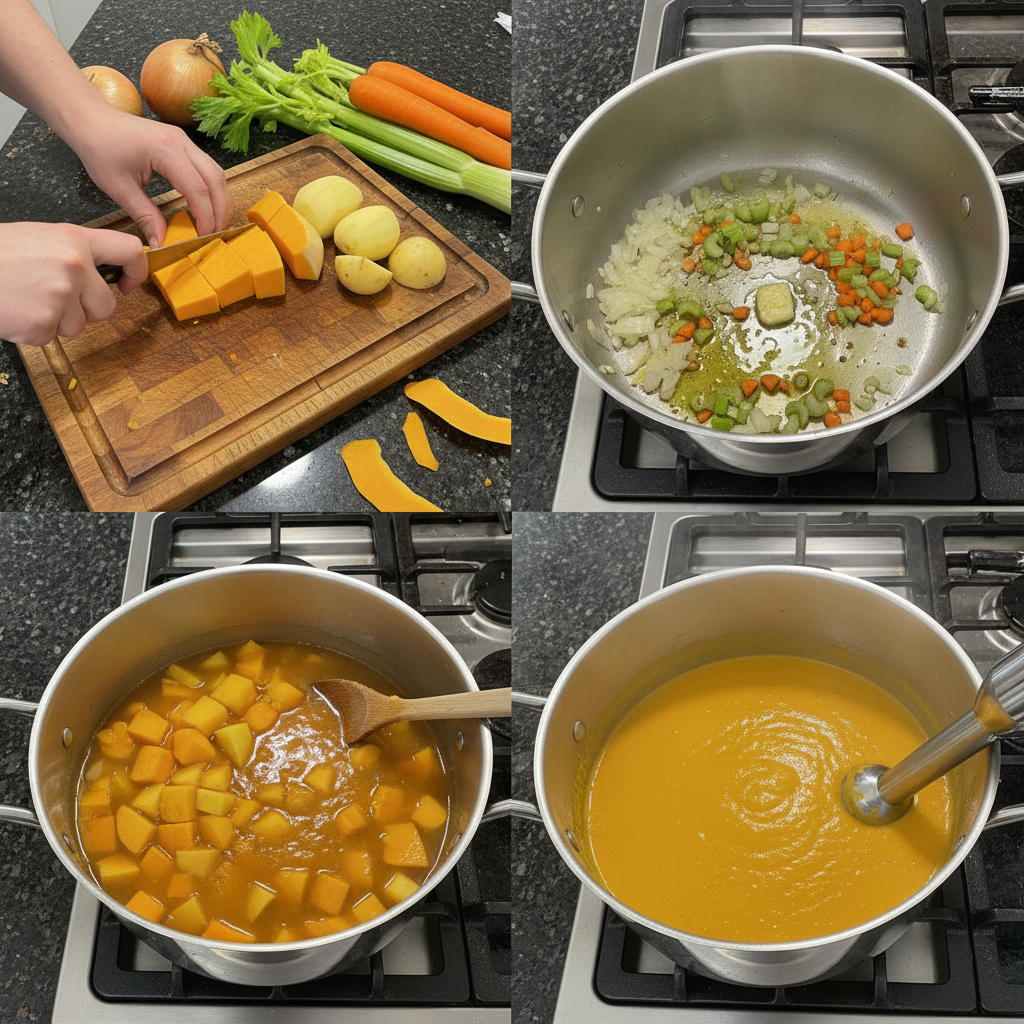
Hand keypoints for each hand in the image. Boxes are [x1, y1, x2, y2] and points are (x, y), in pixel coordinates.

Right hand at [0, 221, 145, 345]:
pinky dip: (35, 331)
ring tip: (28, 298)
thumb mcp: (39, 238)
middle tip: (55, 297)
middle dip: (87, 309)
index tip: (128, 283)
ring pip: (80, 325)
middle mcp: (73, 267)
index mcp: (75, 240)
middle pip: (107, 305)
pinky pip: (53, 337)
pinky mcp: (44, 323)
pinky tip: (17, 310)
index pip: (130, 250)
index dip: (137, 271)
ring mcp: (60, 296)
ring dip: (58, 320)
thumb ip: (75, 253)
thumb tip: (102, 274)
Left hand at [68, 104, 229, 246]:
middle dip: (219, 210)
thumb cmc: (99, 148)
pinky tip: (203, 205)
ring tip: (212, 223)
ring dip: (218, 199)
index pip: (198, 189)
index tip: (202, 238)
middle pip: (216, 179)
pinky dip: (210, 189)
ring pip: (216, 172)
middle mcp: (180, 141)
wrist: (90, 120)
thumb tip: (160, 242)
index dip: (205, 217)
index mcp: (165, 150)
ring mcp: (184, 140)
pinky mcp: (182, 143)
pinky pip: (206, 167)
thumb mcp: (120, 188)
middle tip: (214, 234)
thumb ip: (145, 217)